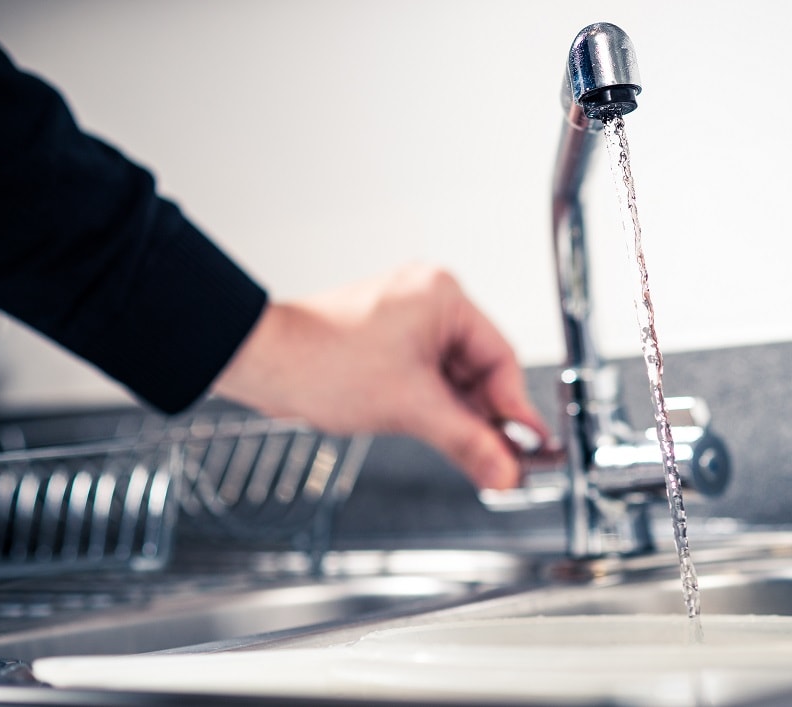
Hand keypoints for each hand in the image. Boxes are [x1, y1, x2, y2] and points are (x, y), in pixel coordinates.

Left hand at [211, 264, 548, 489]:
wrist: (264, 364)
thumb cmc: (322, 362)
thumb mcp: (410, 407)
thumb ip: (466, 441)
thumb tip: (504, 468)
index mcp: (442, 298)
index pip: (499, 357)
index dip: (514, 407)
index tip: (527, 445)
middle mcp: (428, 304)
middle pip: (479, 369)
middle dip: (487, 417)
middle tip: (503, 461)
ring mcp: (406, 324)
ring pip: (453, 379)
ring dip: (461, 418)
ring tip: (477, 457)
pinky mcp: (388, 346)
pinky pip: (428, 381)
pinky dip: (438, 410)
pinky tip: (448, 438)